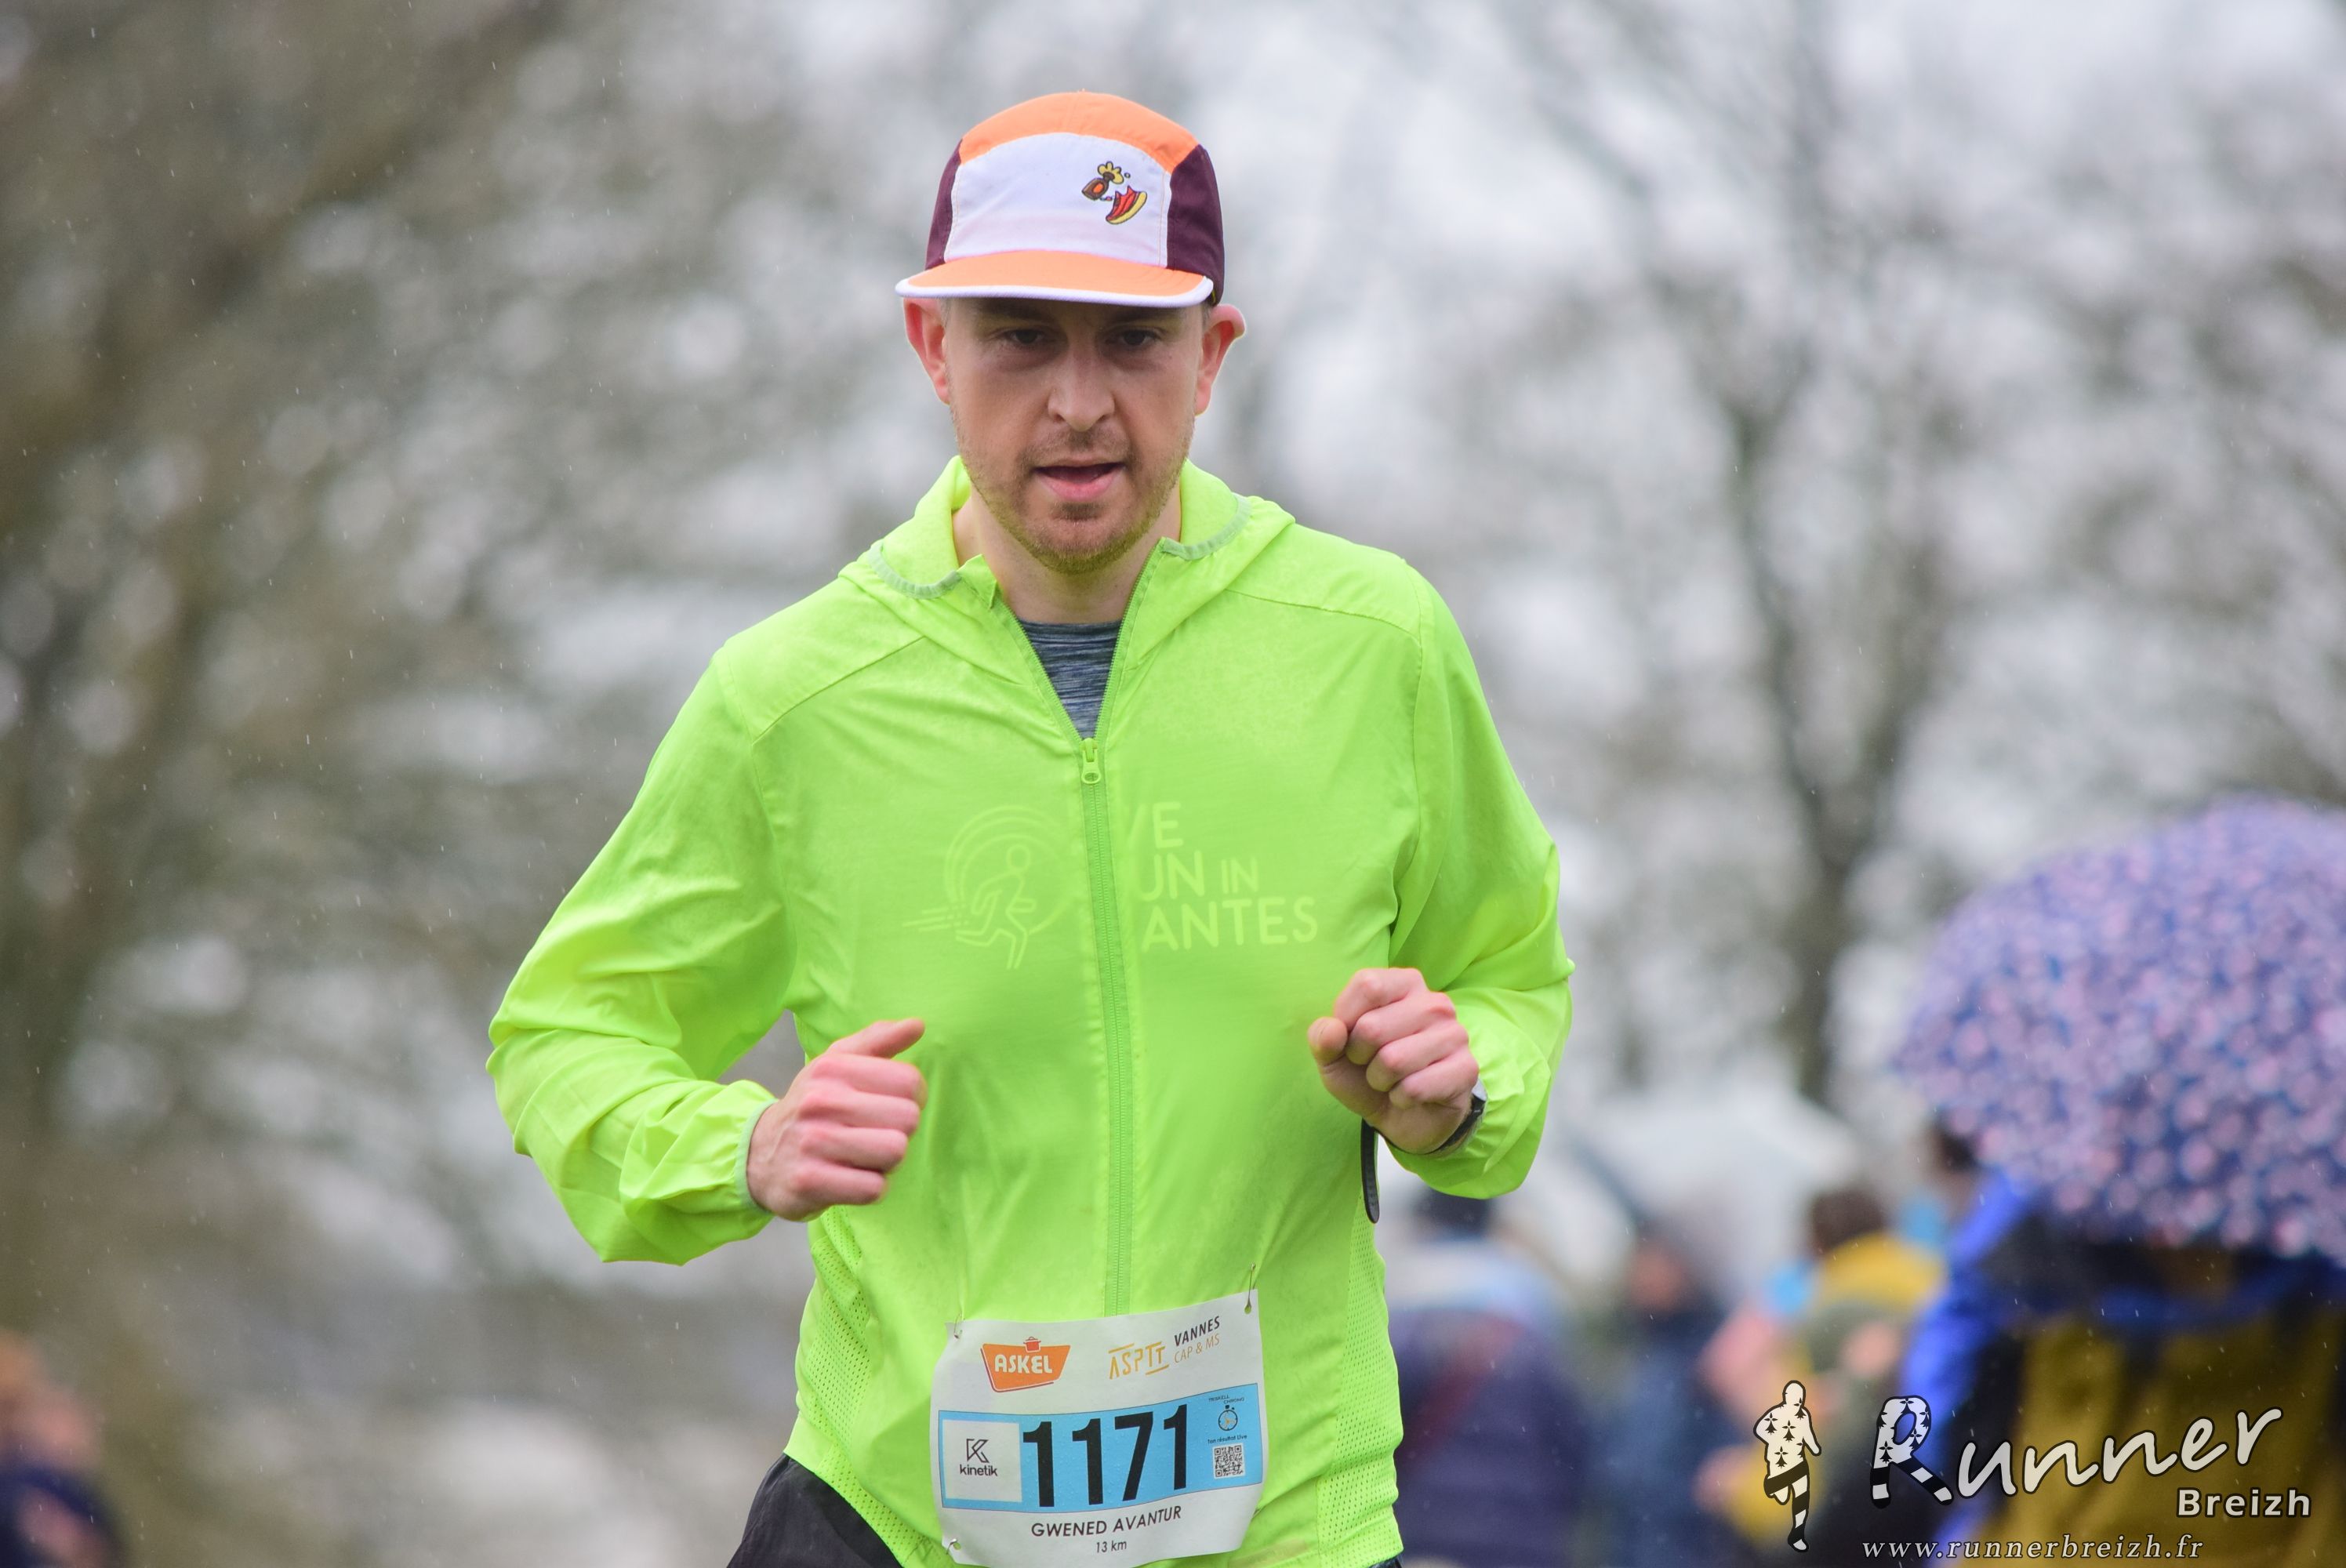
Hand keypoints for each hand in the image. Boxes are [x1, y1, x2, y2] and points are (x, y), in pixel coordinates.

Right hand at [747, 1017, 925, 1220]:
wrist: (757, 1153)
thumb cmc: (812, 1106)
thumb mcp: (836, 1064)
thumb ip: (878, 1041)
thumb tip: (918, 1024)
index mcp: (832, 1067)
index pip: (910, 1081)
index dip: (912, 1099)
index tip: (889, 1106)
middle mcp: (821, 1100)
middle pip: (908, 1119)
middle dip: (899, 1132)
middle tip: (872, 1135)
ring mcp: (813, 1141)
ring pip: (895, 1152)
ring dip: (887, 1162)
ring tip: (862, 1156)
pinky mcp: (809, 1181)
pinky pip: (874, 1188)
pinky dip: (870, 1187)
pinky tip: (850, 1178)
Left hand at [1305, 968, 1476, 1154]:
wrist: (1407, 1117)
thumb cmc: (1369, 1073)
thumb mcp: (1334, 1056)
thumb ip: (1323, 1038)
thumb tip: (1333, 1029)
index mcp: (1405, 984)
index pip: (1367, 985)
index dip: (1346, 1018)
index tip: (1350, 1038)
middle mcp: (1435, 1002)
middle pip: (1373, 1027)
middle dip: (1361, 1057)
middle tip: (1373, 1064)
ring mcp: (1455, 1034)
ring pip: (1393, 1060)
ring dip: (1381, 1081)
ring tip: (1392, 1079)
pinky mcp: (1465, 1068)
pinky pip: (1414, 1088)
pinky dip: (1400, 1099)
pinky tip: (1411, 1095)